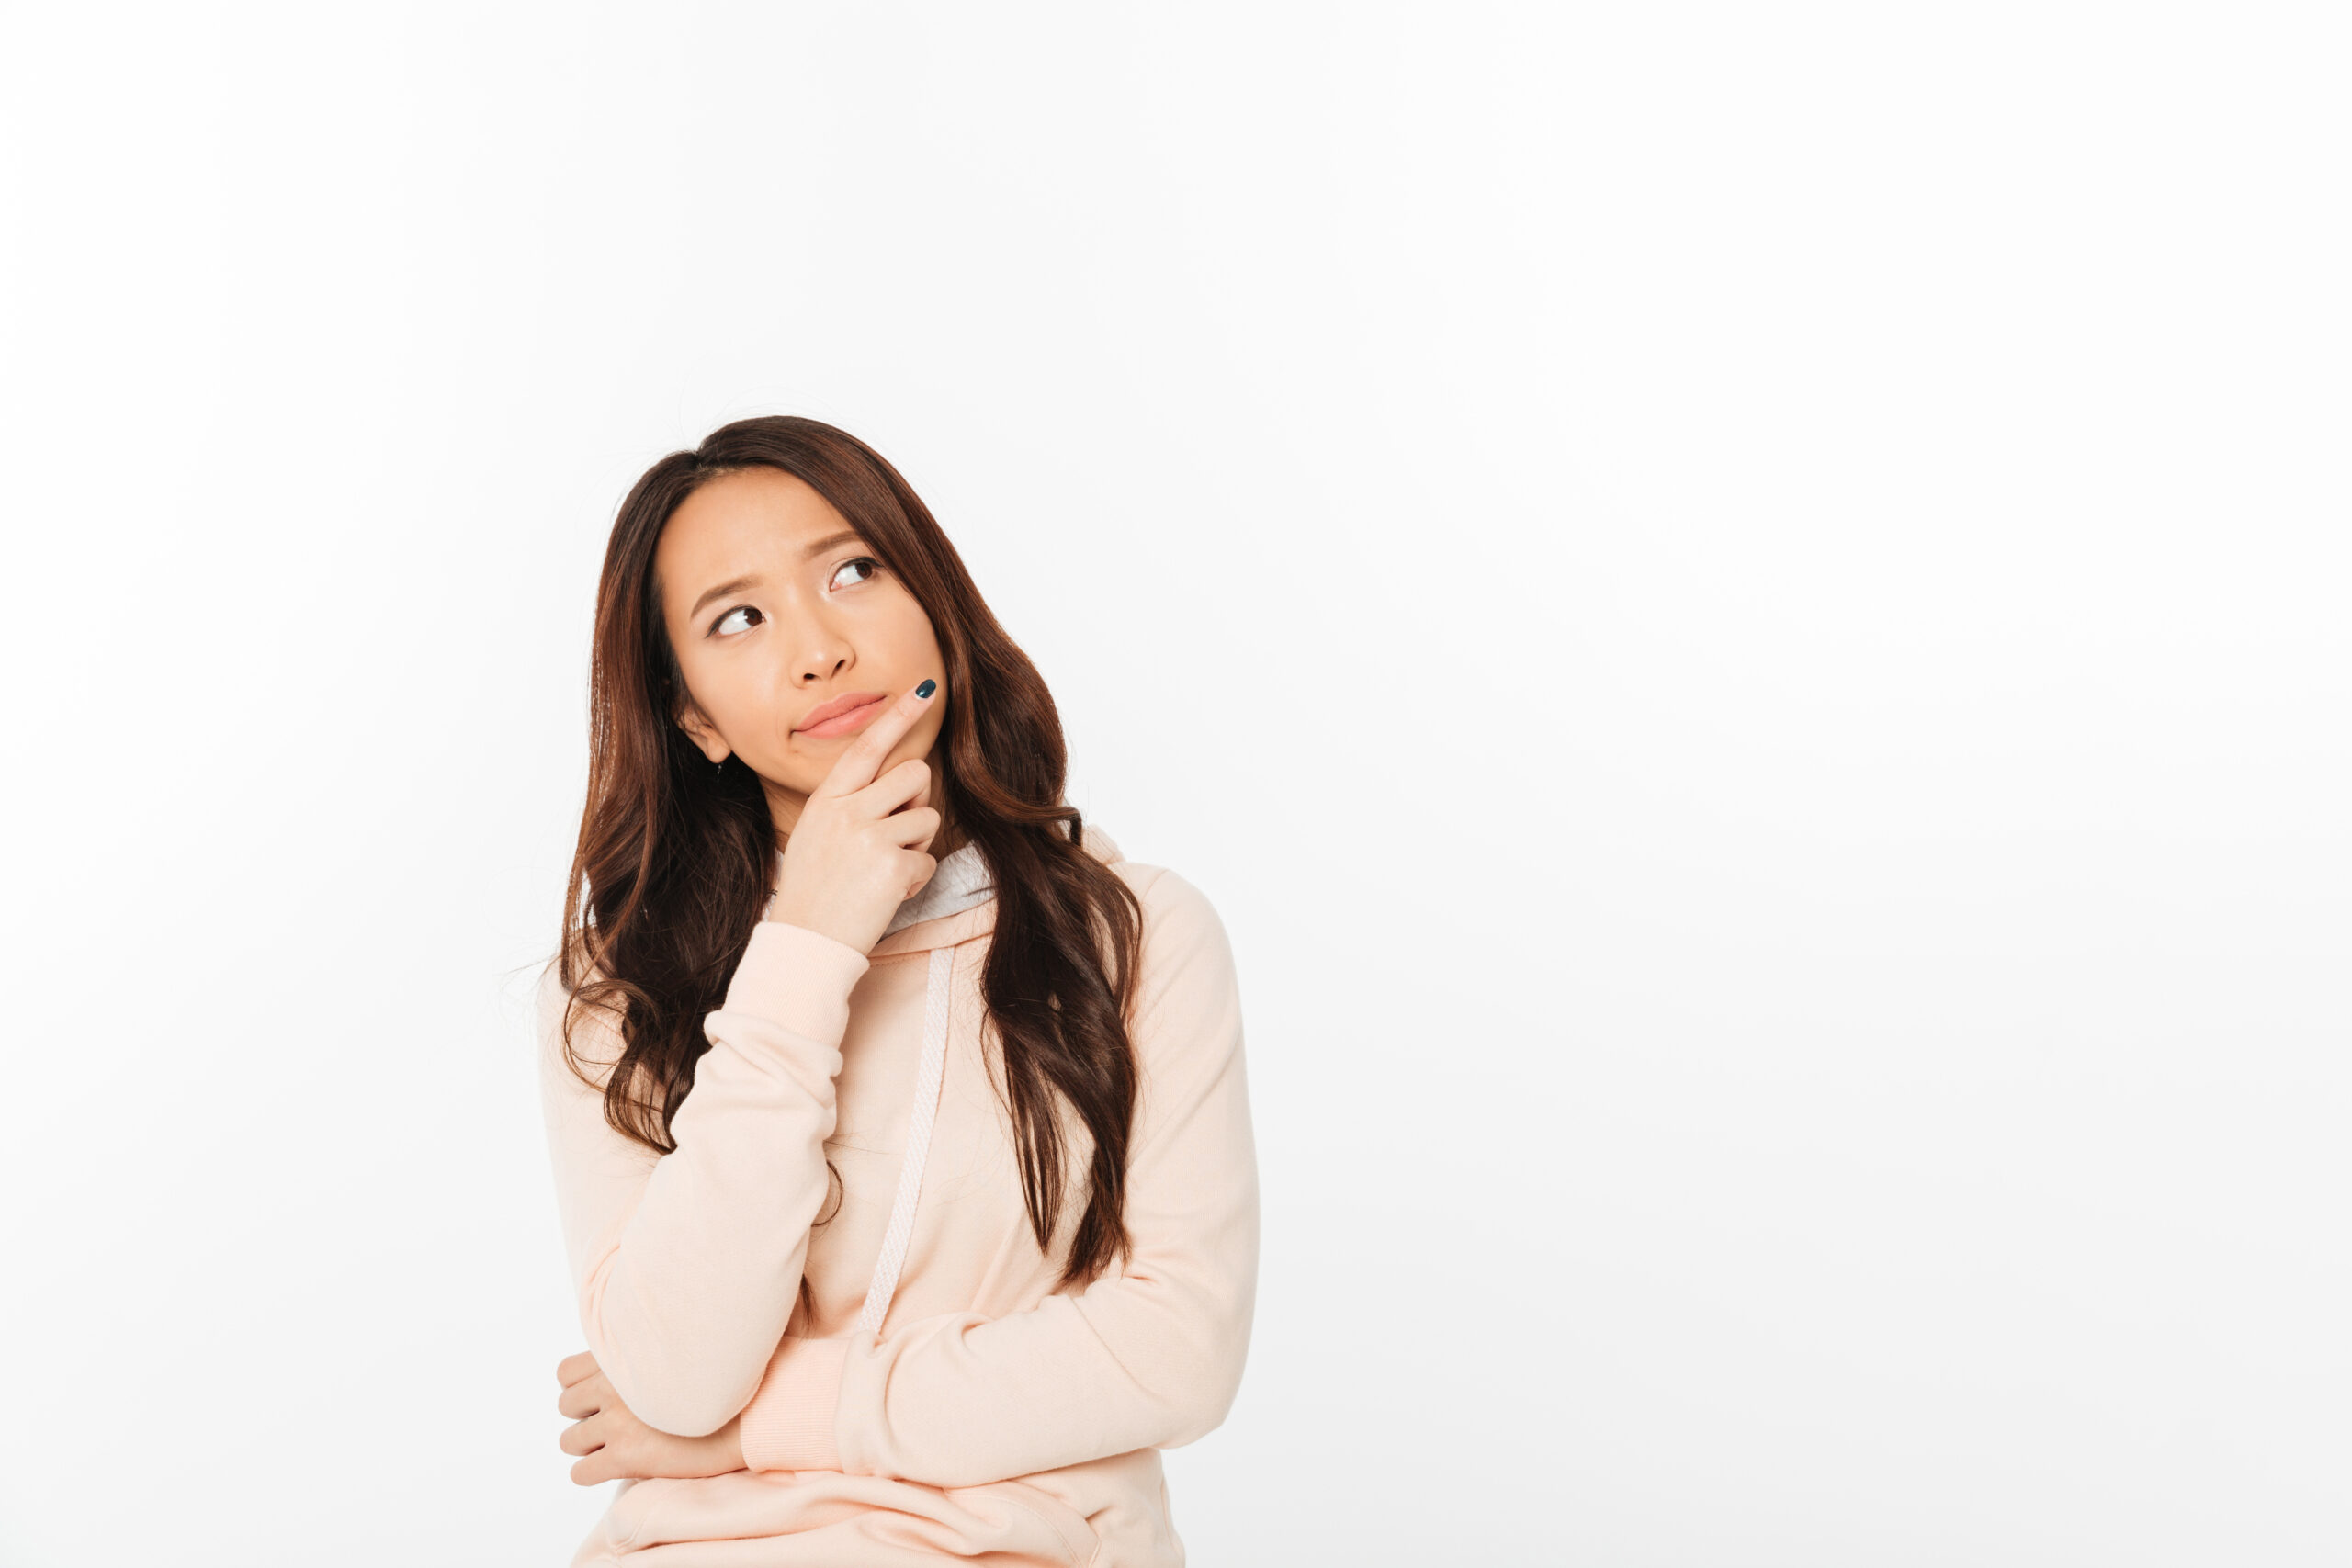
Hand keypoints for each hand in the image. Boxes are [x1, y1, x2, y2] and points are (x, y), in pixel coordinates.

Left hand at [555, 1350, 745, 1484]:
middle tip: (614, 1424)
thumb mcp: (677, 1353)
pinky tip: (617, 1468)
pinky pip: (581, 1473)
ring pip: (570, 1441)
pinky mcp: (625, 1455)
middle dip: (586, 1417)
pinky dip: (592, 1473)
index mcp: (624, 1354)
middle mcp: (612, 1385)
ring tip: (619, 1446)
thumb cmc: (724, 1383)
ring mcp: (617, 1420)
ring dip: (590, 1445)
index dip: (580, 1388)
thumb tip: (622, 1371)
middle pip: (565, 1406)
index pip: (565, 1372)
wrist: (752, 1413)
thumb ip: (642, 1356)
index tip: (603, 1398)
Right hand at [767, 678, 944, 953]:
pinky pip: (928, 860)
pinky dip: (914, 880)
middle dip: (916, 800)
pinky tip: (886, 893)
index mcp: (827, 800)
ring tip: (882, 870)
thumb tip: (900, 779)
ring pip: (927, 818)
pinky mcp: (892, 866)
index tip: (925, 690)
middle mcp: (847, 812)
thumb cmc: (814, 890)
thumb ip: (849, 803)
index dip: (898, 715)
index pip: (867, 746)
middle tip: (893, 833)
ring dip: (915, 846)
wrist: (806, 942)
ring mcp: (869, 838)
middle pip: (914, 774)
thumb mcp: (816, 834)